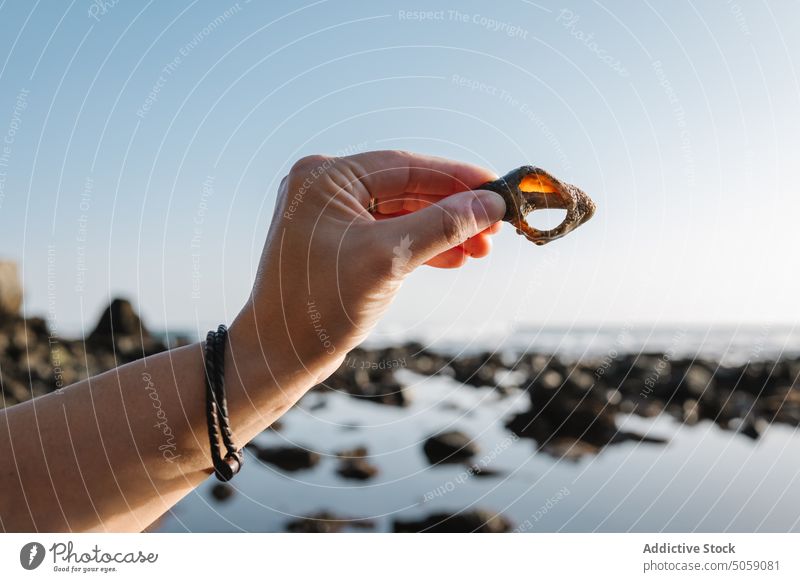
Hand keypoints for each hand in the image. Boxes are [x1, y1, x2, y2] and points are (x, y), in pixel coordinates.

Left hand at [231, 150, 505, 387]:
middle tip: (495, 229)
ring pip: (401, 214)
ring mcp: (329, 216)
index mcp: (326, 177)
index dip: (457, 178)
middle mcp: (324, 188)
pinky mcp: (337, 244)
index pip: (406, 166)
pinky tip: (453, 260)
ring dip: (441, 231)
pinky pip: (389, 235)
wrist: (279, 355)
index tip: (497, 190)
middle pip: (406, 189)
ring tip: (480, 250)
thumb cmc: (320, 306)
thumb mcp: (388, 260)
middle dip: (452, 211)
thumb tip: (490, 204)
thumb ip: (441, 226)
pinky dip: (420, 247)